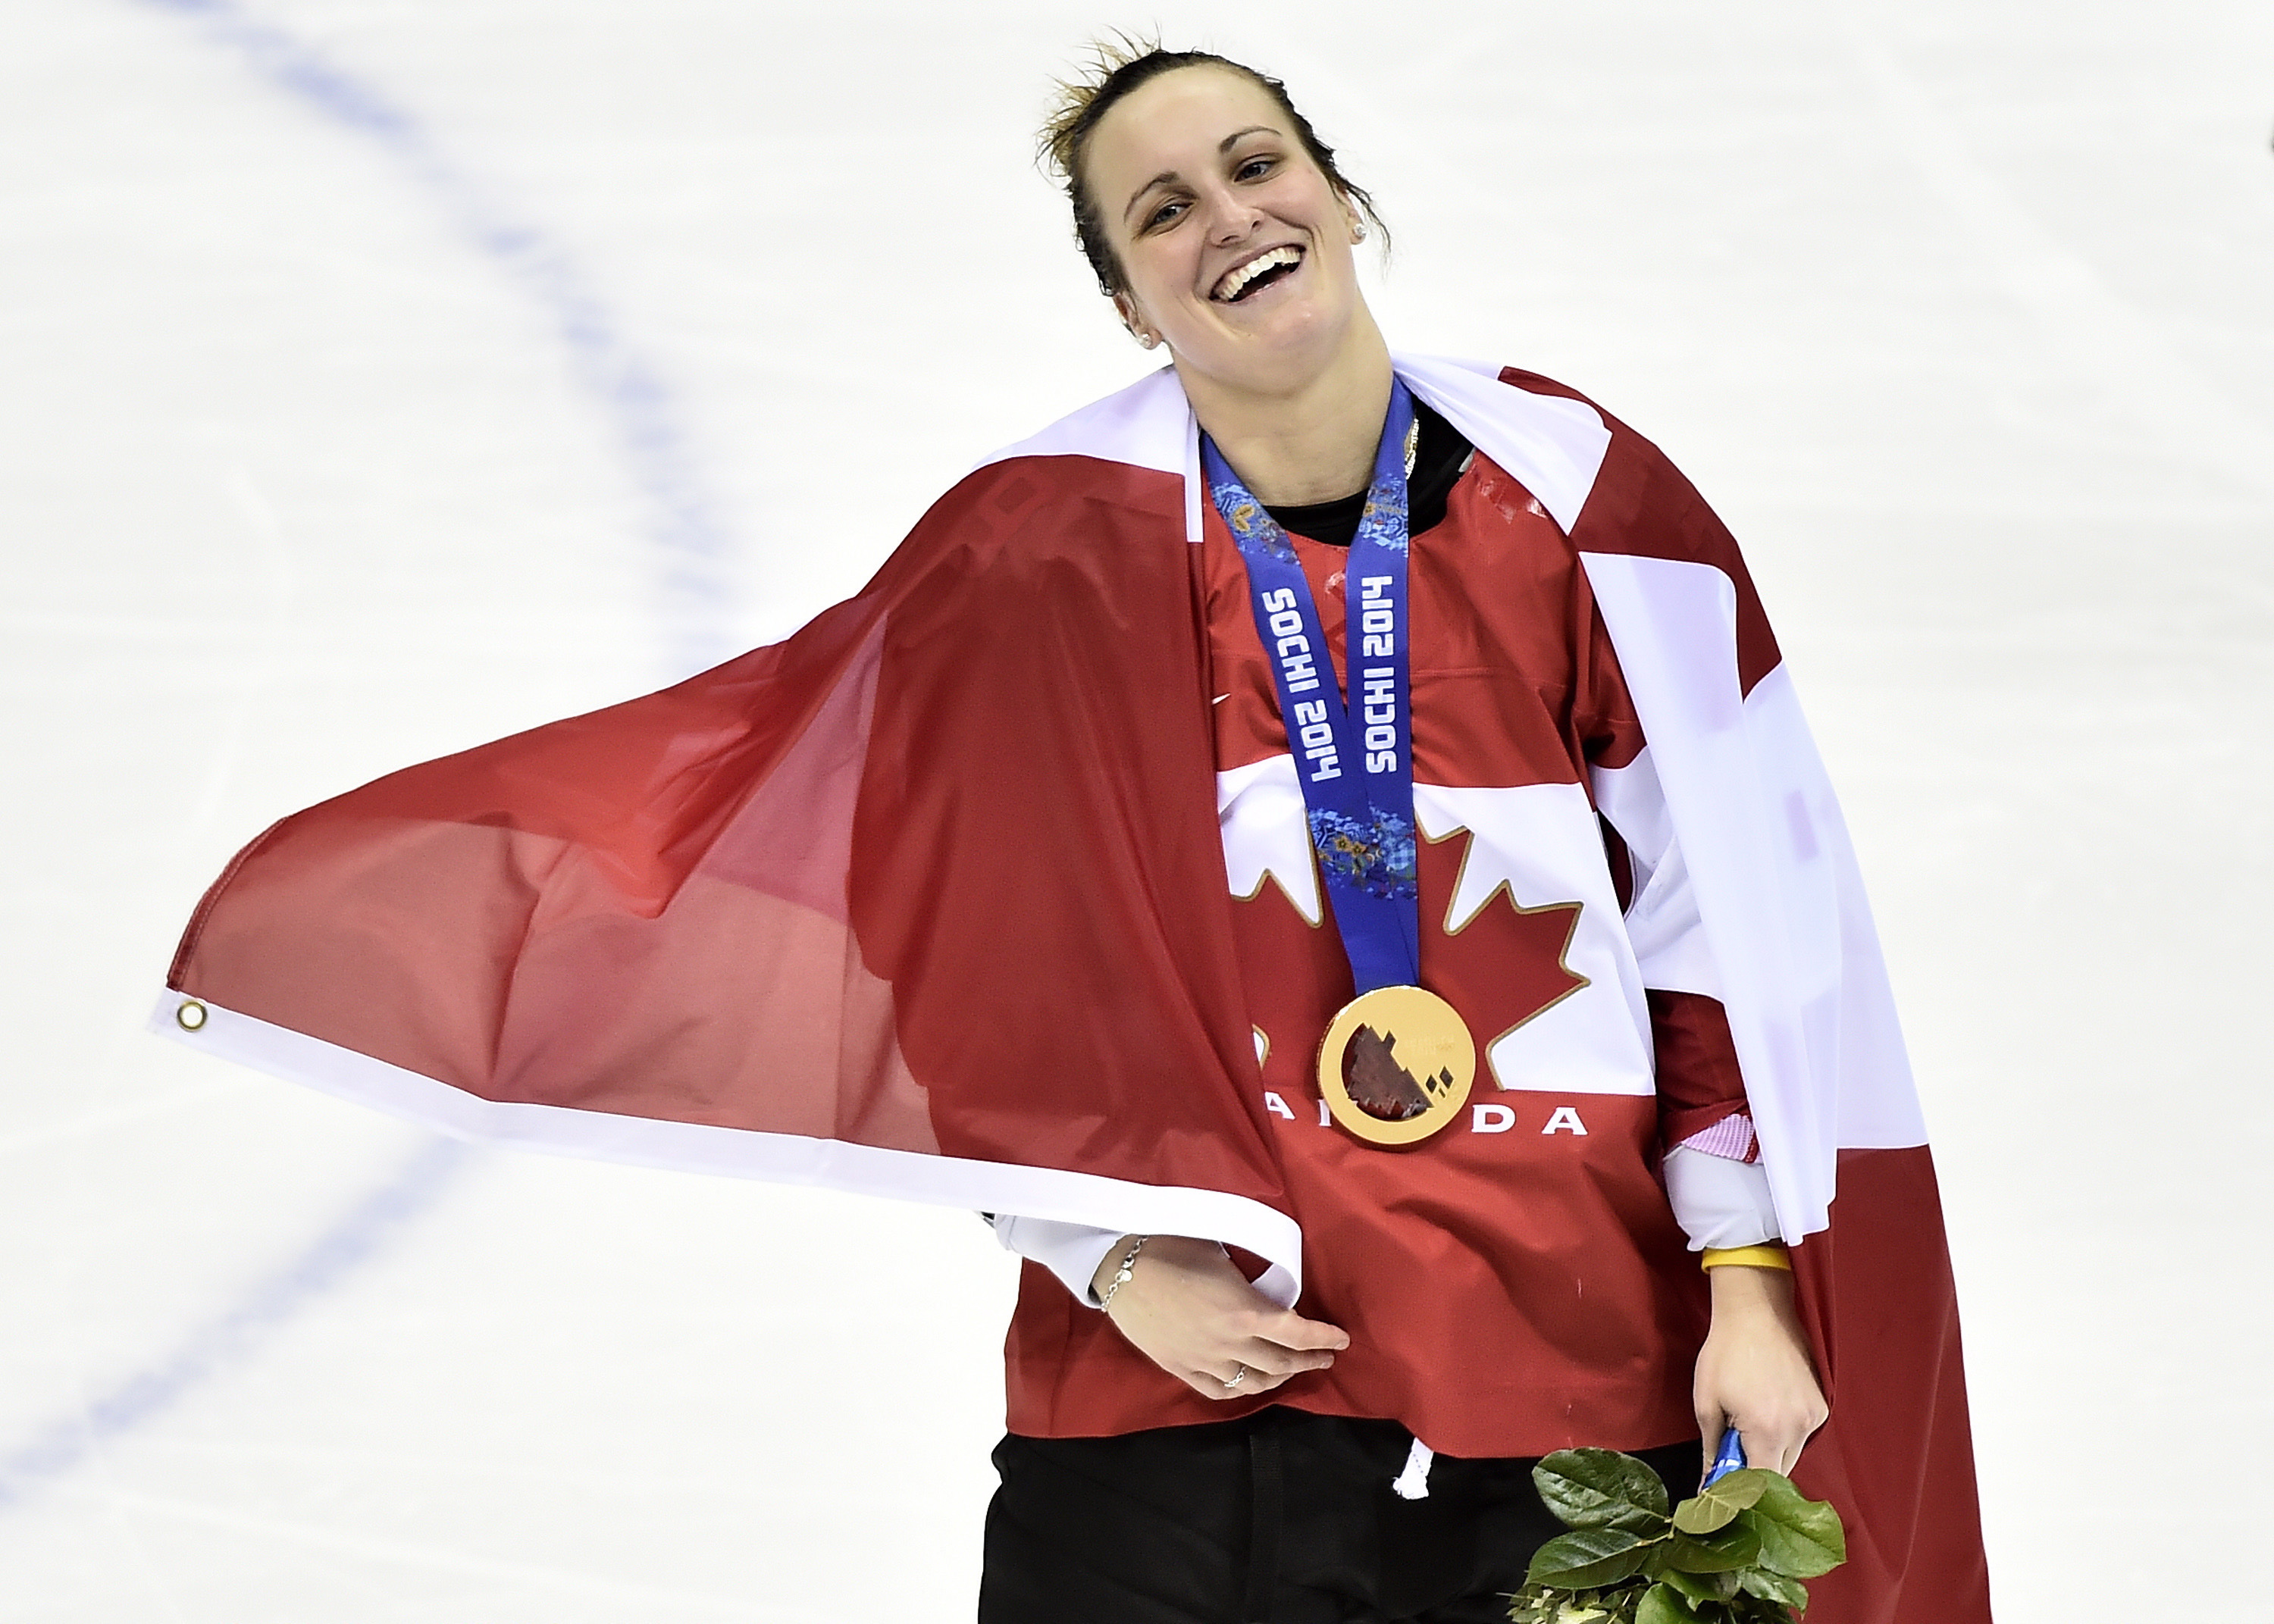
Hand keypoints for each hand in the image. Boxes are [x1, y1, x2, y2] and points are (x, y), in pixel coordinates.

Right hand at [1093, 1235, 1349, 1401]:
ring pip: (1253, 1382)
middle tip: (1324, 1357)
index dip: (1324, 1338)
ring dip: (1280, 1377)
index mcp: (1245, 1311)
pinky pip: (1220, 1391)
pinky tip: (1250, 1384)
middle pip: (1280, 1362)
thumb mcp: (1223, 1254)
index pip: (1297, 1333)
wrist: (1121, 1267)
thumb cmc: (1174, 1247)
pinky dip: (1242, 1390)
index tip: (1341, 1340)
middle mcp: (1230, 1343)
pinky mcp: (1181, 1368)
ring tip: (1293, 1370)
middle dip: (1309, 1360)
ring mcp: (1205, 1360)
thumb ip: (1250, 1281)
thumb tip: (1268, 1291)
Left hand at [1692, 1263, 1827, 1476]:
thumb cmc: (1725, 1353)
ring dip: (1771, 1450)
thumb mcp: (1706, 1402)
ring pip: (1792, 1454)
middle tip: (1732, 1447)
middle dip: (1755, 1469)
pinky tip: (1768, 1406)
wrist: (1756, 1311)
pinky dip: (1785, 1431)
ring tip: (1749, 1418)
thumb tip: (1712, 1482)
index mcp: (1767, 1431)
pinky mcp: (1821, 1404)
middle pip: (1779, 1473)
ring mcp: (1814, 1416)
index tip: (1726, 1488)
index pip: (1761, 1485)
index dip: (1743, 1492)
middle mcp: (1797, 1428)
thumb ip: (1713, 1449)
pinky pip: (1802, 1433)